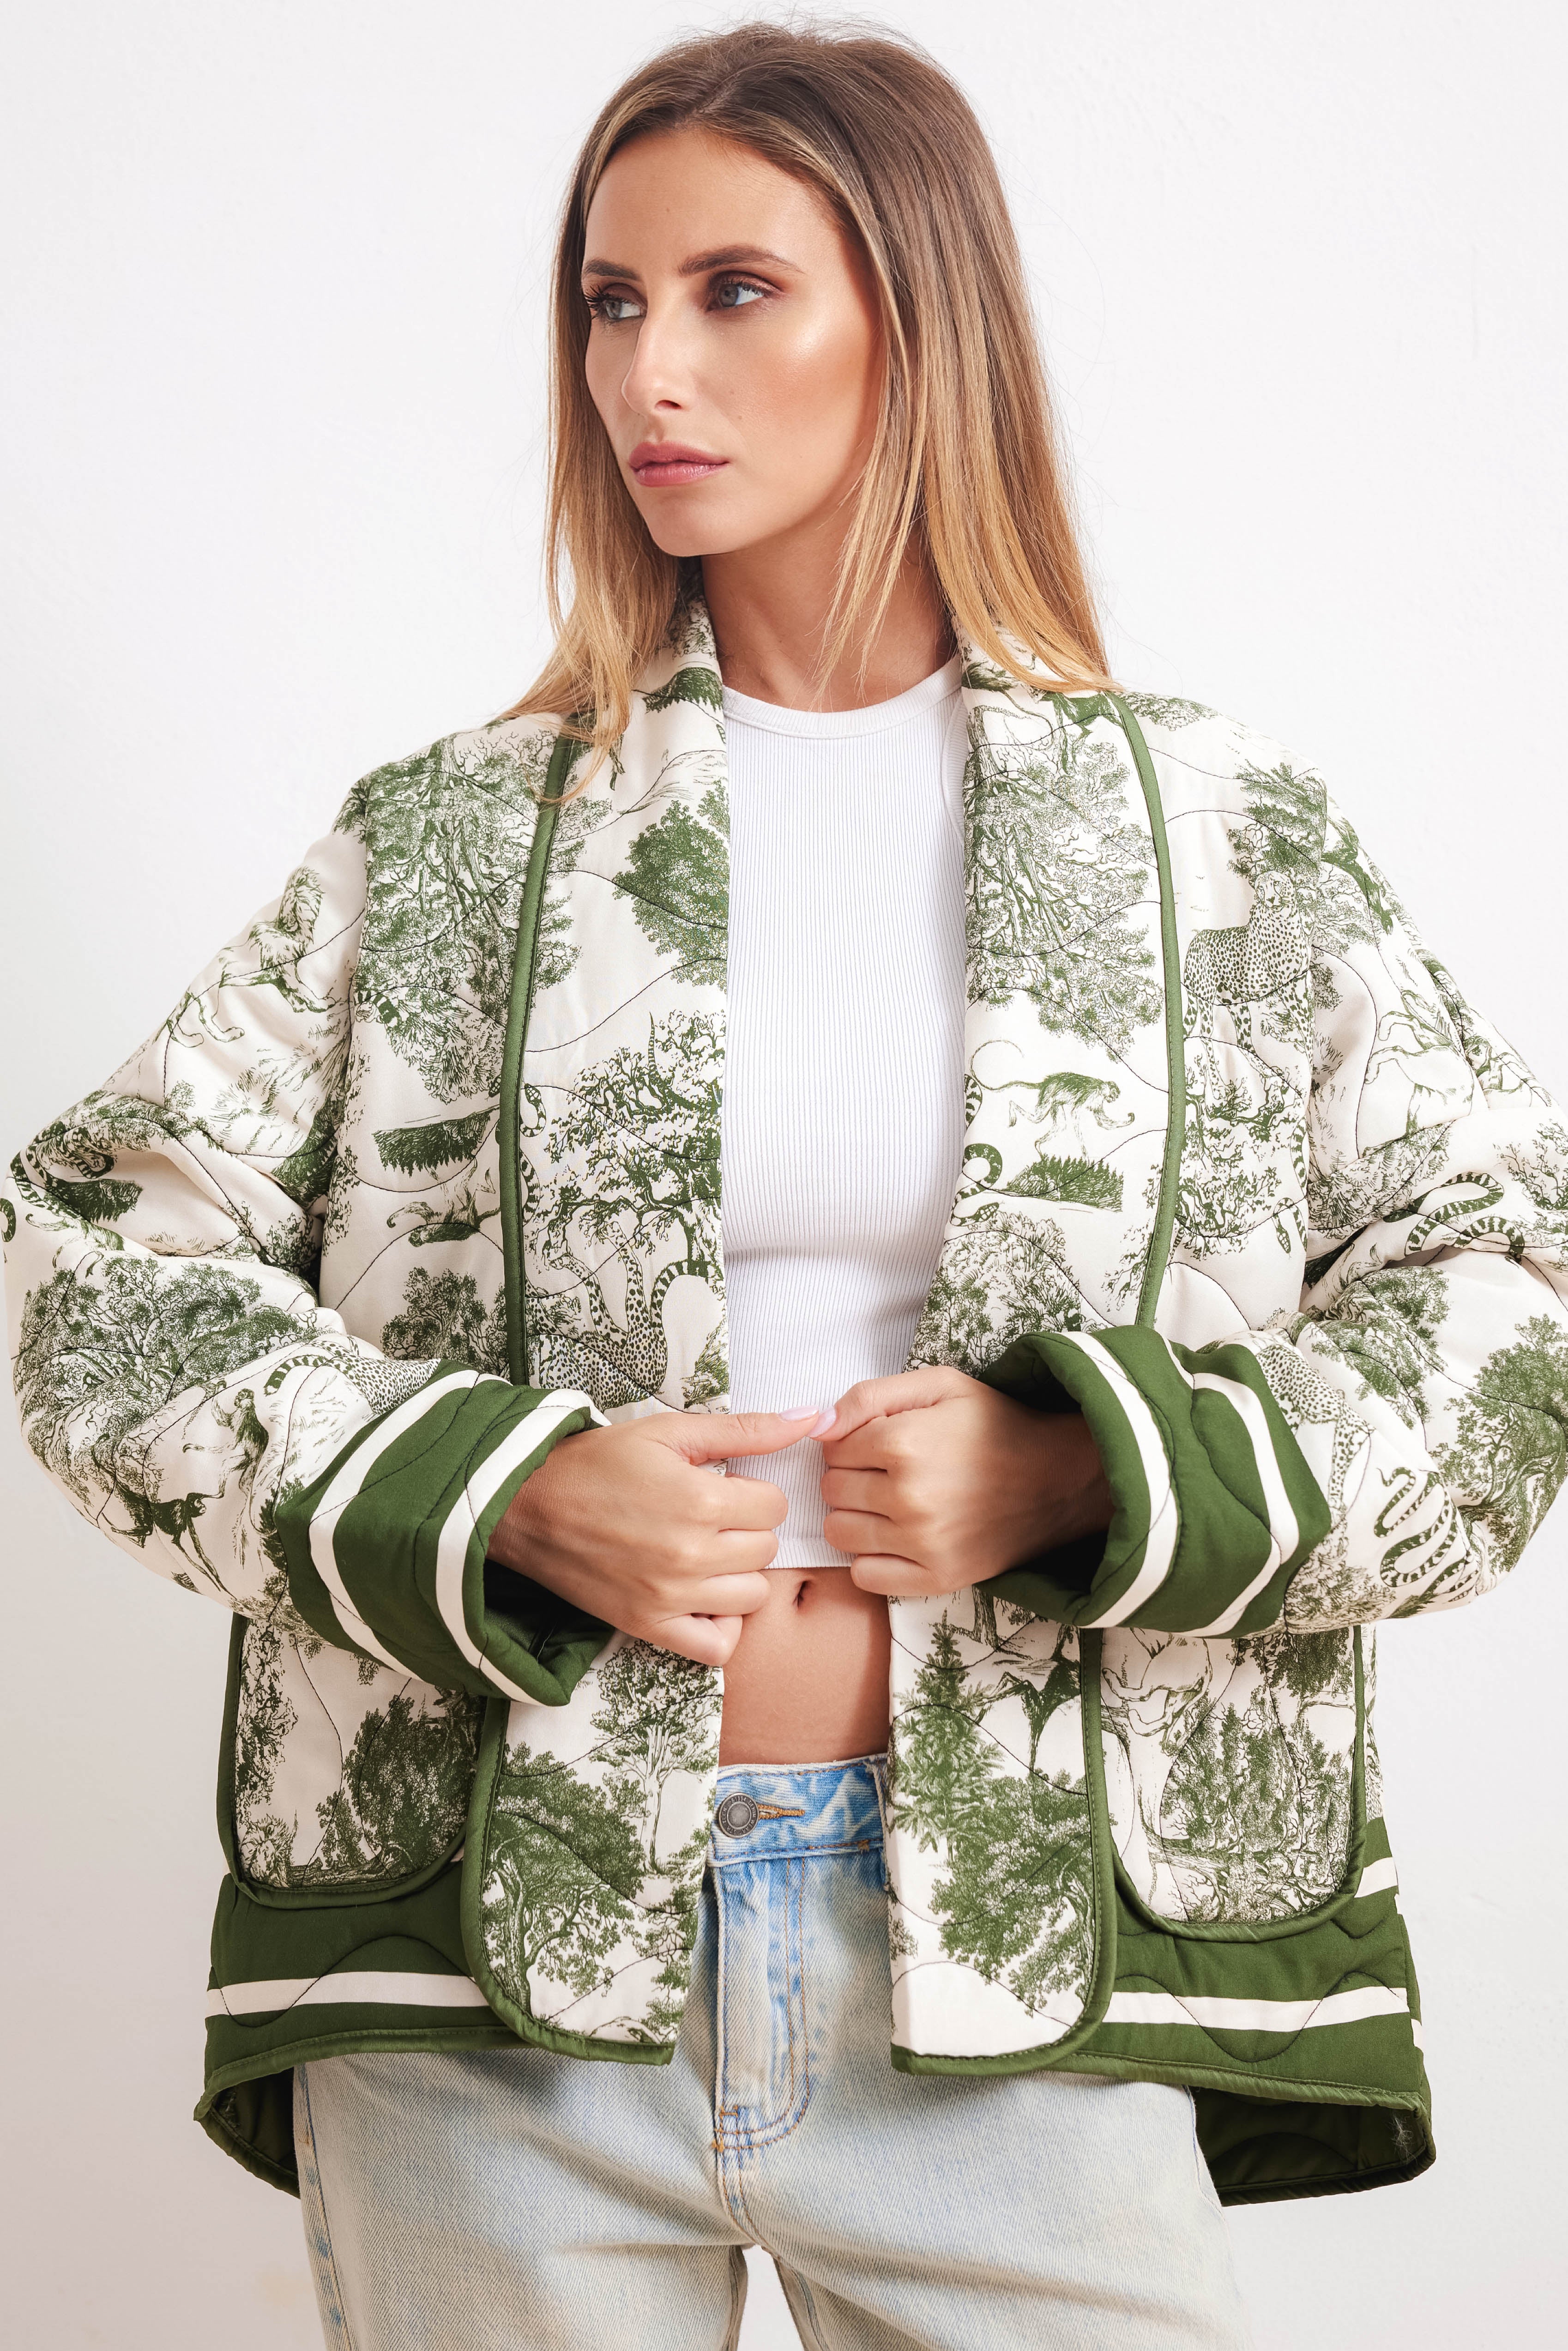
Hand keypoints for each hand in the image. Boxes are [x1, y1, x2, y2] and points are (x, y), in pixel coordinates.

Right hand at [488, 1408, 816, 1666]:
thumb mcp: (671, 1432)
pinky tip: (707, 1597)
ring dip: (739, 1572)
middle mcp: (691, 1554)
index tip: (726, 1486)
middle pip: (767, 1549)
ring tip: (709, 1551)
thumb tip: (811, 1418)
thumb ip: (746, 1429)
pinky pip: (718, 1647)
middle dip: (748, 1528)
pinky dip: (722, 1626)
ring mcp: (670, 1596)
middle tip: (712, 1515)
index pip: (775, 1506)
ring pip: (752, 1596)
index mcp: (700, 1500)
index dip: (754, 1491)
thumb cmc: (599, 1463)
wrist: (528, 1505)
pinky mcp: (649, 1626)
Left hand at [818, 1367, 1112, 1596]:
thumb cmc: (995, 1425)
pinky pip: (864, 1576)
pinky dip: (870, 1558)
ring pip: (839, 1533)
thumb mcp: (939, 1385)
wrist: (1059, 1477)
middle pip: (832, 1490)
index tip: (879, 1441)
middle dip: (850, 1476)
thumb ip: (869, 1396)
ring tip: (890, 1502)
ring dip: (855, 1516)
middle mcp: (909, 1498)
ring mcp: (922, 1544)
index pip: (832, 1448)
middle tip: (887, 1471)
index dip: (850, 1441)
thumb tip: (817, 1425)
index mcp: (904, 1443)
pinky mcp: (936, 1577)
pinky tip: (895, 1537)